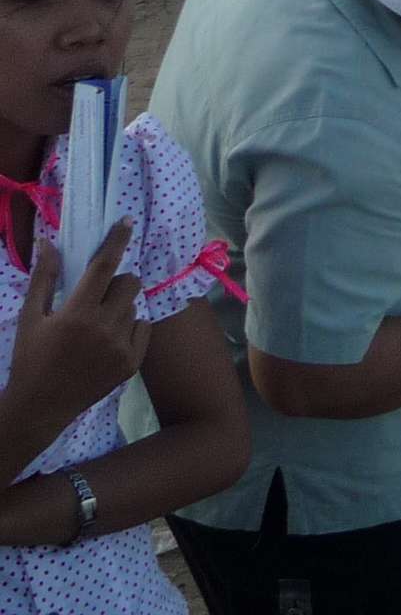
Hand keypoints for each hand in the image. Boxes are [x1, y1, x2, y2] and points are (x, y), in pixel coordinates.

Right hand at [6, 229, 147, 439]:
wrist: (40, 406)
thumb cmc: (31, 358)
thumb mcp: (31, 317)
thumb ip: (43, 278)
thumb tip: (48, 242)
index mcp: (76, 313)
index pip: (104, 266)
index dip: (117, 241)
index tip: (128, 221)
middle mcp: (104, 327)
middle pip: (129, 283)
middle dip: (116, 282)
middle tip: (96, 297)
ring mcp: (121, 346)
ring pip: (134, 307)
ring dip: (120, 308)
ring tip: (96, 326)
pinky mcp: (132, 363)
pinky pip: (143, 328)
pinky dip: (130, 329)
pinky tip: (107, 342)